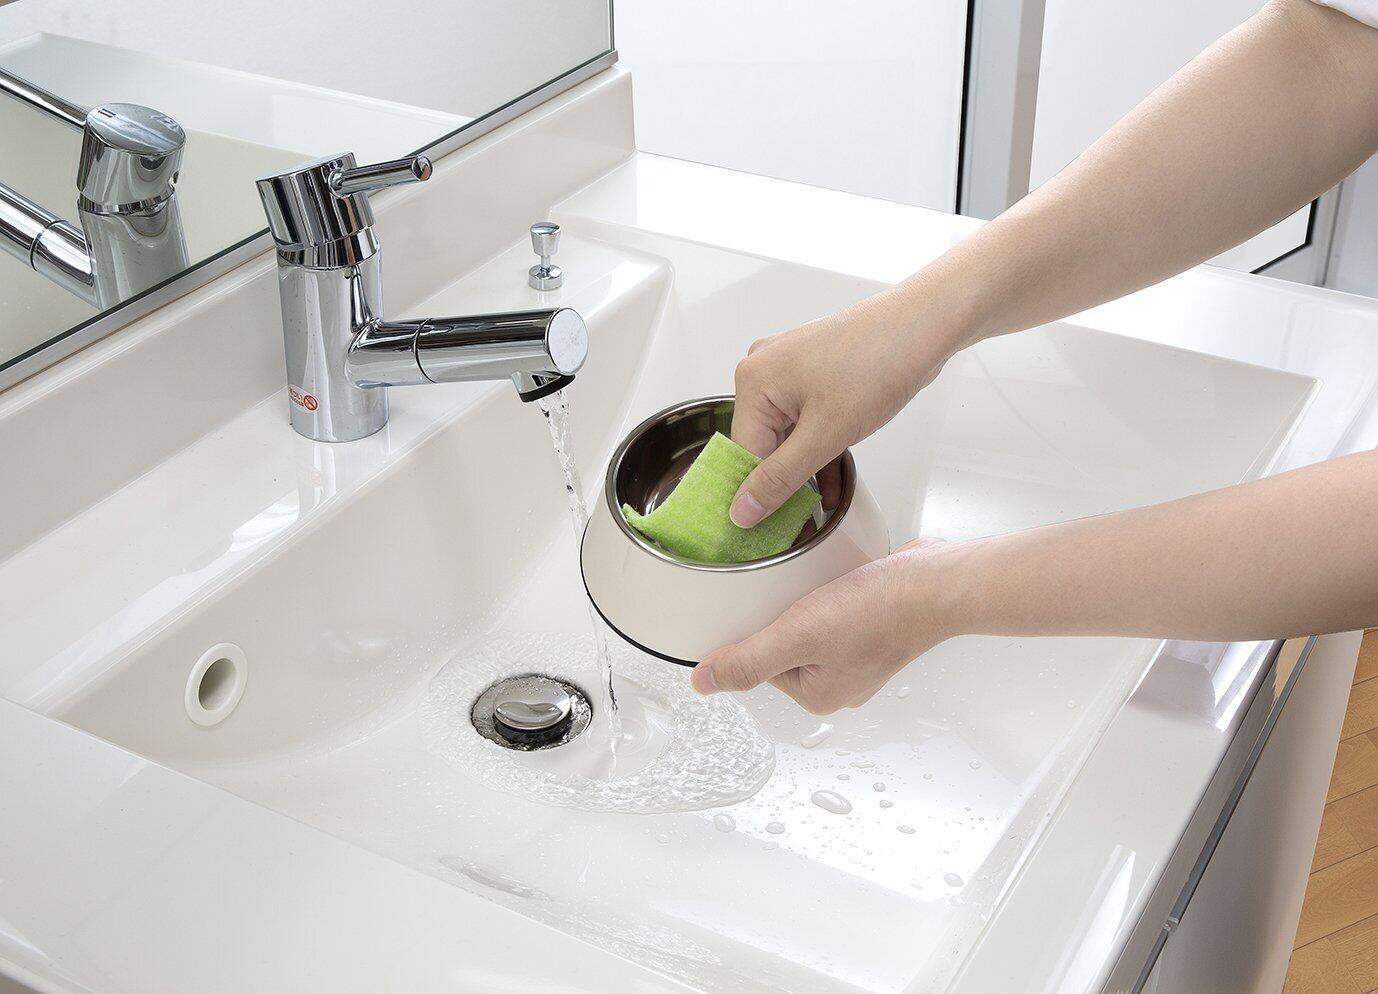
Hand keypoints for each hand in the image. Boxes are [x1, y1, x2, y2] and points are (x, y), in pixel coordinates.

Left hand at [691, 539, 960, 713]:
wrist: (937, 583)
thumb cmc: (879, 613)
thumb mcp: (798, 636)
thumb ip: (748, 661)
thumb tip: (704, 684)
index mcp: (818, 696)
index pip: (759, 664)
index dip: (756, 631)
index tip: (764, 607)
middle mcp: (840, 682)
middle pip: (782, 645)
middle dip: (781, 614)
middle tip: (793, 592)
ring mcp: (859, 655)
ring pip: (808, 626)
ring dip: (804, 601)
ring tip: (816, 584)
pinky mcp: (872, 627)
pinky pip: (834, 611)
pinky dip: (829, 593)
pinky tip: (835, 580)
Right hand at [728, 289, 969, 527]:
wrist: (924, 325)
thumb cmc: (878, 363)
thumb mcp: (826, 434)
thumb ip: (781, 477)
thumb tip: (742, 511)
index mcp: (754, 380)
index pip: (743, 453)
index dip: (757, 495)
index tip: (768, 531)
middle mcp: (763, 370)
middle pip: (762, 444)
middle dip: (783, 484)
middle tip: (798, 525)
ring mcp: (789, 369)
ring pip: (786, 436)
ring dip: (803, 471)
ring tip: (816, 511)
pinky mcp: (814, 373)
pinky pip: (805, 421)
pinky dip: (817, 449)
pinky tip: (830, 484)